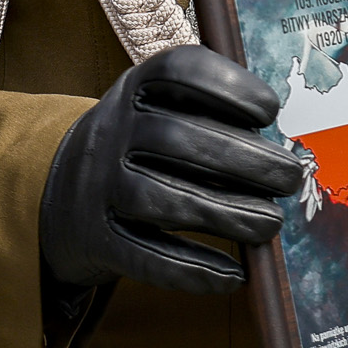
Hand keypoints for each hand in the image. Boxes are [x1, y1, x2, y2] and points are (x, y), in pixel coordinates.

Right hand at [39, 44, 302, 293]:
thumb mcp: (160, 109)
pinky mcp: (95, 239)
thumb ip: (212, 116)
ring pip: (162, 202)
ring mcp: (97, 186)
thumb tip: (285, 150)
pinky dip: (193, 270)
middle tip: (289, 177)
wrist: (58, 191)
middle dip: (243, 159)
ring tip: (270, 224)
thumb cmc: (142, 145)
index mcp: (135, 88)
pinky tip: (234, 275)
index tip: (270, 110)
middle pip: (177, 140)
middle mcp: (111, 131)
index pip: (177, 71)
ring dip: (225, 215)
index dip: (228, 86)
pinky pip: (145, 258)